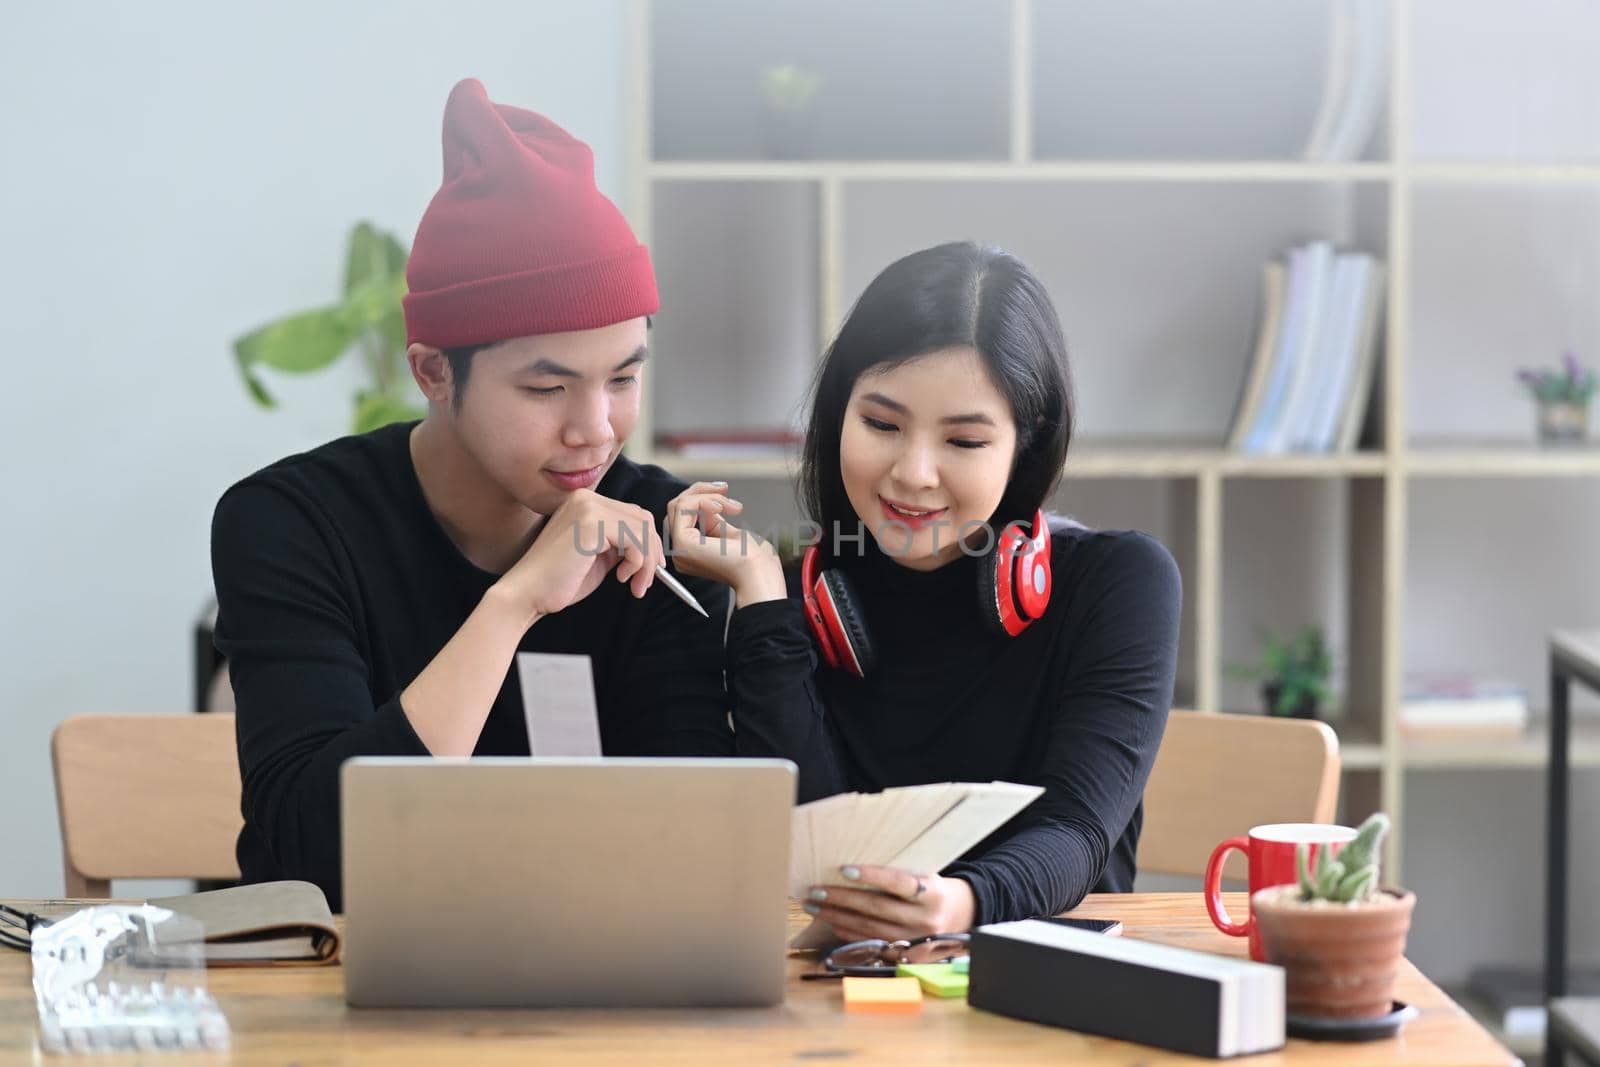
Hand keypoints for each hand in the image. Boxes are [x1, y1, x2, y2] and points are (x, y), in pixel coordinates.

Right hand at [496, 488, 663, 622]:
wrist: (527, 594)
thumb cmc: (558, 581)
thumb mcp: (597, 557)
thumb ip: (618, 544)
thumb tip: (650, 546)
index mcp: (584, 502)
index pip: (632, 513)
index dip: (647, 541)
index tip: (649, 568)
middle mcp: (586, 498)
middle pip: (642, 517)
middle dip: (651, 552)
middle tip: (646, 580)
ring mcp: (588, 507)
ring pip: (642, 529)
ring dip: (646, 563)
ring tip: (634, 584)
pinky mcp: (591, 523)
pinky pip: (635, 540)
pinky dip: (638, 563)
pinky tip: (621, 577)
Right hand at [665, 482, 785, 607]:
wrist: (759, 574)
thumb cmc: (754, 560)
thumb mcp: (729, 534)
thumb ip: (713, 521)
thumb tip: (707, 504)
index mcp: (690, 552)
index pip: (682, 516)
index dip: (701, 497)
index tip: (724, 491)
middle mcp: (680, 552)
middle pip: (676, 507)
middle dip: (702, 491)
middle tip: (725, 489)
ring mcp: (679, 549)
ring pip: (679, 504)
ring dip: (708, 496)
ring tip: (731, 506)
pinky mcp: (682, 543)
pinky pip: (683, 507)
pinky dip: (703, 500)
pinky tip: (721, 508)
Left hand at [803, 864, 976, 942]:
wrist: (959, 917)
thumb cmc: (933, 890)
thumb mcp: (925, 877)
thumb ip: (898, 876)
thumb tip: (852, 870)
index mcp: (933, 894)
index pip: (899, 883)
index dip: (872, 876)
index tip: (844, 869)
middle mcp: (925, 920)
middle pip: (877, 908)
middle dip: (842, 899)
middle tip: (816, 890)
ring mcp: (915, 941)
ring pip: (869, 928)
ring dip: (837, 917)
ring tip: (815, 906)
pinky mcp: (905, 956)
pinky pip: (871, 943)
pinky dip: (848, 932)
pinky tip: (831, 922)